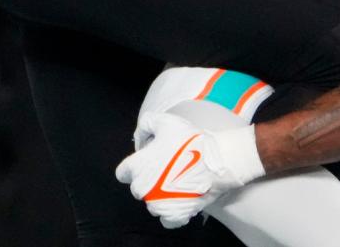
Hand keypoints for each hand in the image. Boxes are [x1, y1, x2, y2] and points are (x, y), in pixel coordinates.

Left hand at [115, 112, 263, 228]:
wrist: (216, 160)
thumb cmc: (189, 140)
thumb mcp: (164, 121)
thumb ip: (145, 125)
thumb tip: (140, 138)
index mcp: (137, 168)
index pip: (123, 172)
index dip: (134, 164)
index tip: (148, 158)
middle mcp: (143, 189)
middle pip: (139, 186)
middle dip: (148, 177)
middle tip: (166, 165)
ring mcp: (158, 205)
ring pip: (152, 201)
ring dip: (160, 193)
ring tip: (177, 178)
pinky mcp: (174, 216)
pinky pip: (166, 218)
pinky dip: (171, 209)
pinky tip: (180, 196)